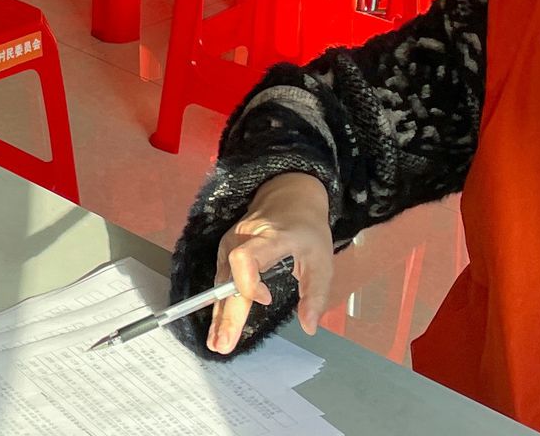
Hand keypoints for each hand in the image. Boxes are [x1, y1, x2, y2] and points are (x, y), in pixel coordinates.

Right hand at [207, 174, 333, 354]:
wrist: (289, 194)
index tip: (265, 299)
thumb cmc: (307, 230)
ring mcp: (231, 242)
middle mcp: (244, 238)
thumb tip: (309, 327)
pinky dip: (220, 304)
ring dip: (219, 314)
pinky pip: (221, 280)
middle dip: (227, 313)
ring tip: (217, 343)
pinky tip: (218, 327)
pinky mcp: (226, 250)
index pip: (246, 257)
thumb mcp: (322, 259)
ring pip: (221, 282)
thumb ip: (316, 293)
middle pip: (229, 277)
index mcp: (270, 238)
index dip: (249, 282)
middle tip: (224, 344)